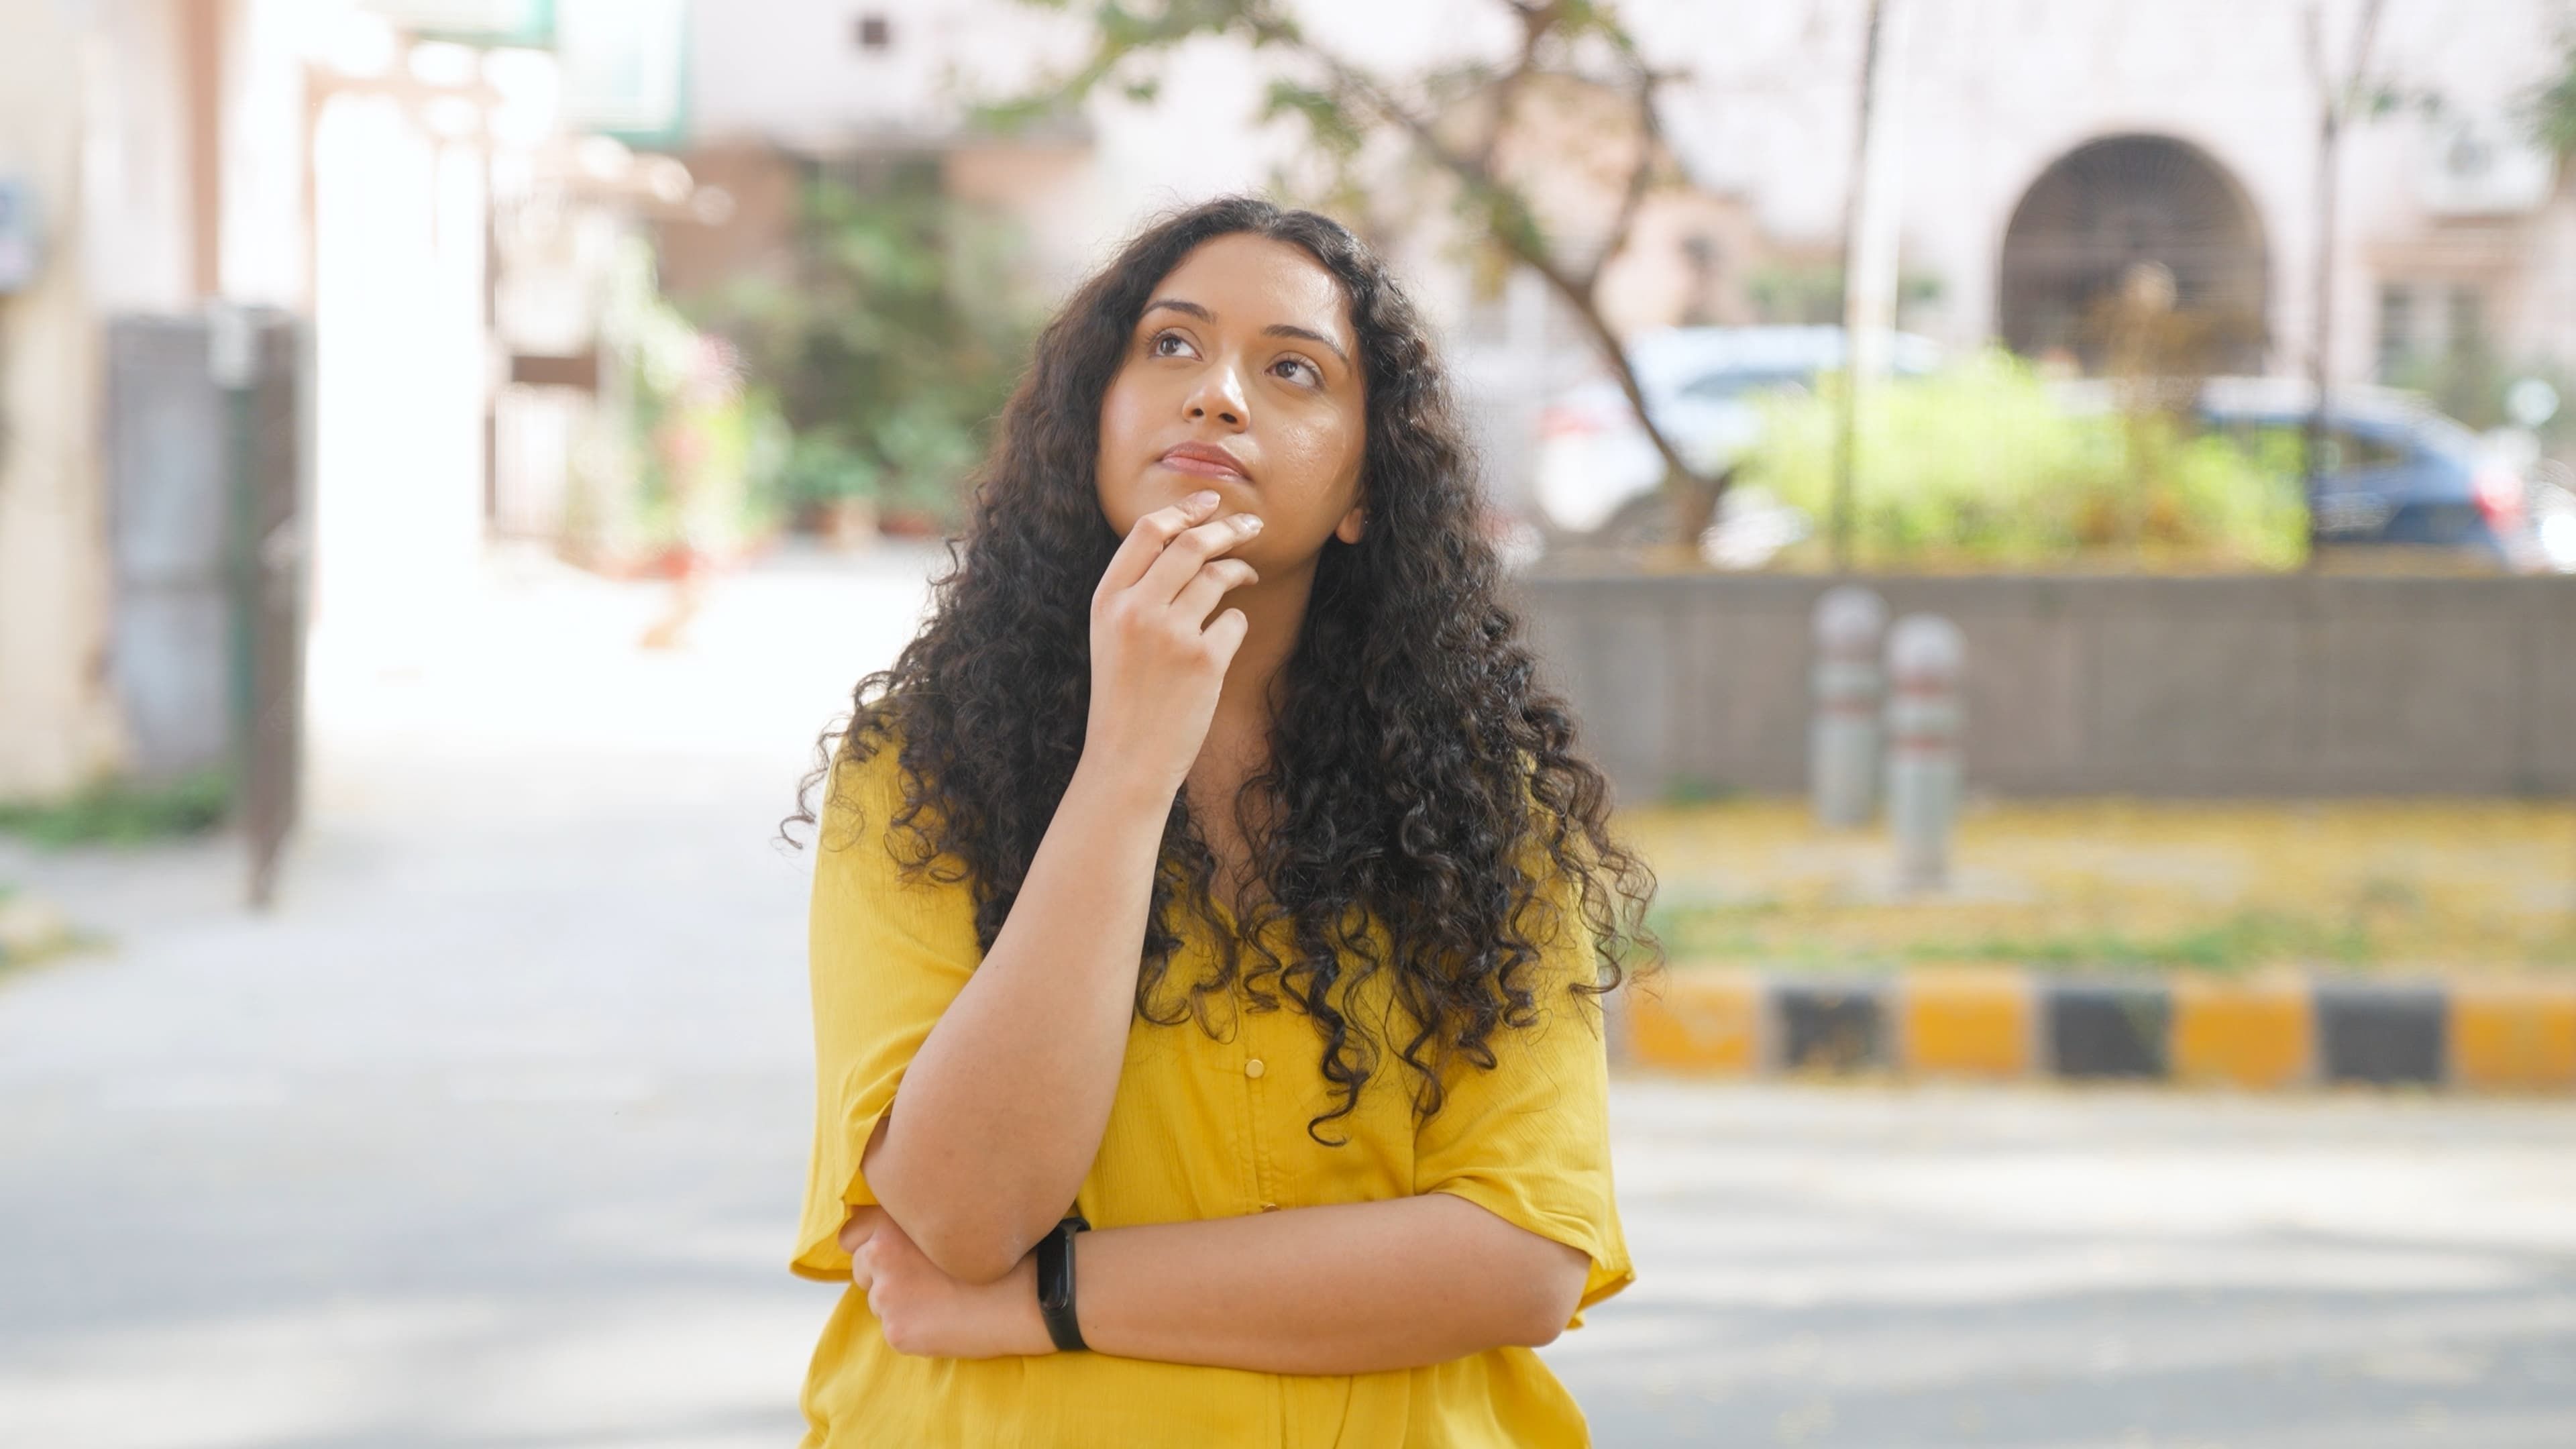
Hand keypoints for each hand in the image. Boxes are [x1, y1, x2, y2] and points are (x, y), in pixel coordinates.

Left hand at [840, 1206, 1055, 1358]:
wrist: (1027, 1293)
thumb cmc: (1000, 1250)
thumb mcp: (953, 1217)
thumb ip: (915, 1219)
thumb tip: (881, 1231)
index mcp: (893, 1220)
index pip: (851, 1234)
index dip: (870, 1243)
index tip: (892, 1252)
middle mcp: (880, 1253)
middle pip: (862, 1269)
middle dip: (884, 1274)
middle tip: (925, 1279)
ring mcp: (886, 1294)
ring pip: (877, 1300)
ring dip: (899, 1301)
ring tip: (941, 1299)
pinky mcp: (896, 1330)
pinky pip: (894, 1328)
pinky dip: (913, 1327)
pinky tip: (945, 1319)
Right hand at [1082, 489, 1261, 800]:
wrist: (1127, 760)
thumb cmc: (1123, 698)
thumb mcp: (1111, 636)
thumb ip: (1136, 592)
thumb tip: (1184, 542)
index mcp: (1107, 600)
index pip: (1147, 532)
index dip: (1184, 510)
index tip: (1211, 502)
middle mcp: (1136, 610)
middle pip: (1191, 544)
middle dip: (1227, 528)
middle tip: (1251, 527)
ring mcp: (1171, 634)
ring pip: (1219, 575)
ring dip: (1241, 568)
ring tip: (1249, 571)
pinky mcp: (1204, 660)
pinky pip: (1235, 621)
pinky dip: (1236, 624)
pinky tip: (1225, 640)